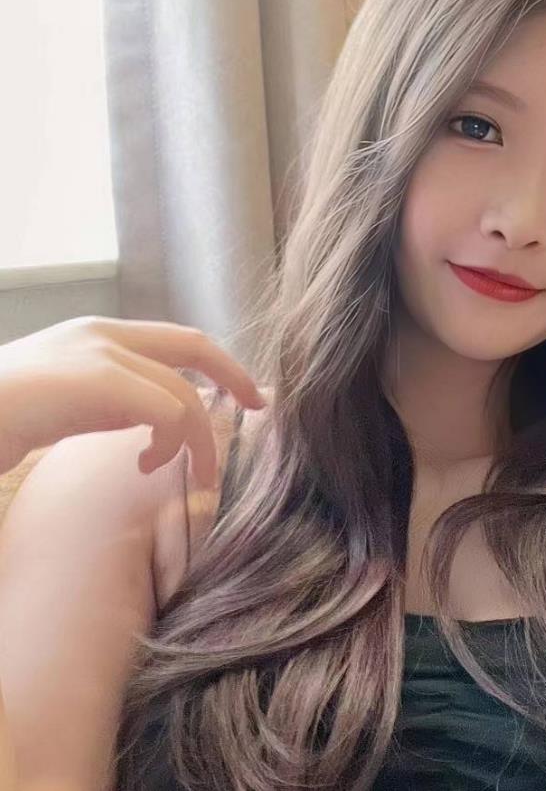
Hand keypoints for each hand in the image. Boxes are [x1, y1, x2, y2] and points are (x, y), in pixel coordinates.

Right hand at [0, 315, 266, 488]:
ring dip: (199, 439)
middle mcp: (103, 335)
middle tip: (259, 406)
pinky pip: (168, 412)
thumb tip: (156, 423)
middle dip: (234, 376)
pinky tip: (147, 463)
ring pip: (184, 394)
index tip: (242, 394)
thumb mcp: (66, 402)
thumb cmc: (0, 418)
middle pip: (194, 345)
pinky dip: (173, 443)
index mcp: (97, 335)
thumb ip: (111, 400)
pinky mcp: (97, 381)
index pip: (176, 340)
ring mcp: (99, 353)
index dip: (217, 363)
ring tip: (189, 473)